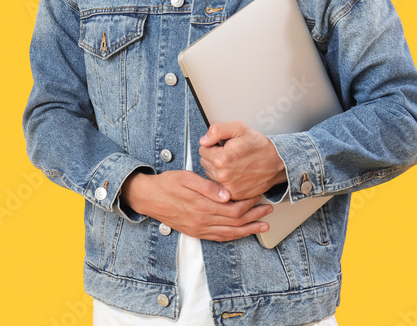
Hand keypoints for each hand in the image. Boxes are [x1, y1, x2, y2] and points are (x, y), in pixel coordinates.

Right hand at [120, 170, 272, 241]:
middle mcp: (202, 220)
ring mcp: (199, 229)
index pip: (233, 208)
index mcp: (202, 205)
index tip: (258, 194)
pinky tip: (243, 233)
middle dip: (255, 215)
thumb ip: (208, 186)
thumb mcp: (186, 178)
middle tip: (268, 209)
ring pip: (230, 233)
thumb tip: (228, 194)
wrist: (148, 197)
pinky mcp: (195, 232)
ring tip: (264, 225)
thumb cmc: (167, 184)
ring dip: (249, 229)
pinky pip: (219, 238)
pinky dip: (234, 236)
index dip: (249, 202)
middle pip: (236, 221)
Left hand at [199, 121, 286, 200]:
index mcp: (222, 159)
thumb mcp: (239, 128)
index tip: (223, 146)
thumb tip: (203, 140)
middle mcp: (223, 175)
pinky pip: (219, 185)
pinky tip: (235, 173)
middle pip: (205, 163)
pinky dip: (224, 180)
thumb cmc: (259, 145)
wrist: (277, 163)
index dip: (213, 145)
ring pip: (211, 174)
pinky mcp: (234, 195)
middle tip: (230, 154)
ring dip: (218, 169)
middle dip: (214, 157)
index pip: (202, 150)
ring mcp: (228, 187)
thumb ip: (216, 130)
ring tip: (234, 164)